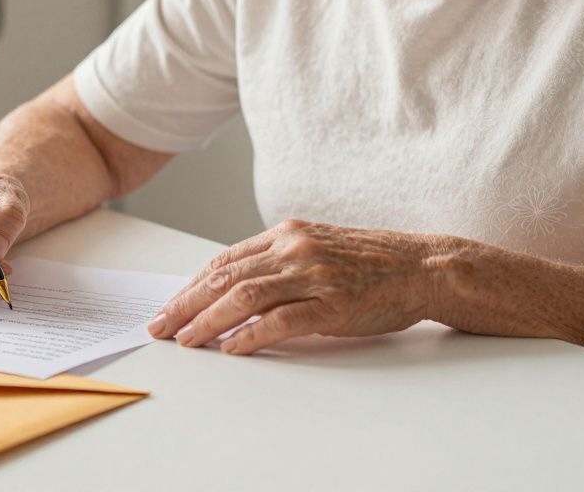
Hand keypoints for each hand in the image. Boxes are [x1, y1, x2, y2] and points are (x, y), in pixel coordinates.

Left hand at [148, 219, 451, 353]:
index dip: (191, 285)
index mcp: (286, 234)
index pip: (224, 260)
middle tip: (161, 327)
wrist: (422, 266)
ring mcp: (313, 275)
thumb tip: (233, 287)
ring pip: (244, 297)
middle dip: (186, 304)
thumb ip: (278, 262)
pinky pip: (281, 321)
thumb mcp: (317, 248)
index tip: (170, 306)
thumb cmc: (370, 263)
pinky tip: (232, 348)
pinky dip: (251, 336)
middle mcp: (294, 249)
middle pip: (225, 278)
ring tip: (186, 340)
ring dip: (208, 321)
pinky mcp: (332, 304)